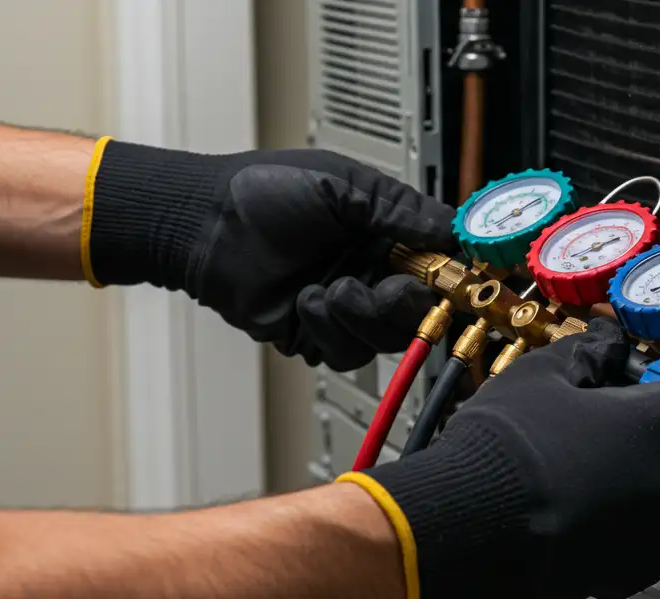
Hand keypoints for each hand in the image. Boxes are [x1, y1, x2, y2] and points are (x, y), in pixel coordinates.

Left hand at [87, 142, 455, 370]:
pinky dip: (329, 329)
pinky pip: (345, 353)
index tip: (454, 279)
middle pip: (419, 310)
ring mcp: (343, 307)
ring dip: (361, 315)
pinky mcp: (314, 335)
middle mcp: (368, 271)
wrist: (205, 223)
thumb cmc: (262, 192)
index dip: (450, 276)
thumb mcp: (342, 184)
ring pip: (385, 338)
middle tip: (389, 287)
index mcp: (382, 233)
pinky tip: (306, 300)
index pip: (437, 263)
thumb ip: (399, 209)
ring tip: (331, 288)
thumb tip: (450, 228)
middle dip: (405, 303)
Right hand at [358, 319, 659, 598]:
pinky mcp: (632, 572)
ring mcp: (658, 530)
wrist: (470, 519)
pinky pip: (646, 543)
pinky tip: (584, 515)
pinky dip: (628, 528)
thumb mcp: (543, 374)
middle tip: (625, 428)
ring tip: (598, 475)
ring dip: (653, 484)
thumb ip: (589, 351)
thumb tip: (607, 338)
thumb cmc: (509, 443)